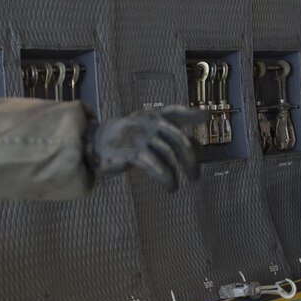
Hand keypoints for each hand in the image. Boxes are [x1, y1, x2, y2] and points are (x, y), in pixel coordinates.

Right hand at [85, 106, 203, 189]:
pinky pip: (149, 164)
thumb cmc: (130, 139)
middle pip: (177, 139)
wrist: (94, 142)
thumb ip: (174, 137)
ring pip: (165, 154)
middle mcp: (147, 124)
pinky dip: (160, 174)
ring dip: (172, 174)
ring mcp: (137, 136)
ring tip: (173, 188)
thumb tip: (201, 148)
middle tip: (195, 177)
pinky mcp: (127, 152)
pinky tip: (167, 185)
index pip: (174, 112)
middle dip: (190, 160)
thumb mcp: (151, 133)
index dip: (191, 113)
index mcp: (153, 117)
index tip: (206, 114)